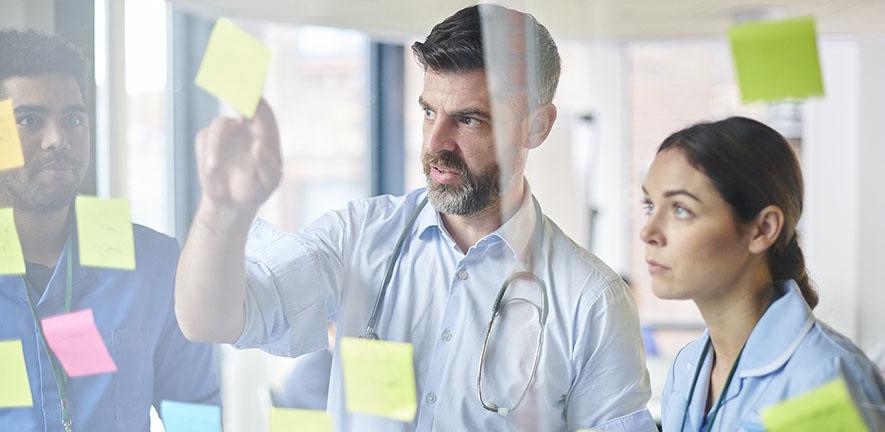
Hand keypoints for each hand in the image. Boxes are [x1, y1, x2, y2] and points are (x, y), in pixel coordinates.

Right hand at [195, 99, 281, 214]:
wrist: (232, 202)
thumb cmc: (257, 189)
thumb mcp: (269, 182)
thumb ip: (267, 165)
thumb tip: (258, 145)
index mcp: (266, 132)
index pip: (262, 109)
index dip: (255, 97)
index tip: (248, 90)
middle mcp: (246, 125)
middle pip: (238, 99)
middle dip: (233, 88)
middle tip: (227, 83)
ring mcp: (225, 130)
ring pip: (219, 126)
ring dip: (216, 146)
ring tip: (213, 168)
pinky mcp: (207, 139)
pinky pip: (204, 142)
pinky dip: (206, 158)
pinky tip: (213, 175)